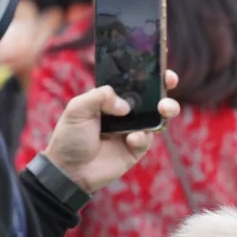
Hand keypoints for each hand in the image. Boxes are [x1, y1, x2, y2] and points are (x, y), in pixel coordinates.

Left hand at [44, 70, 180, 192]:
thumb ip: (100, 96)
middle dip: (165, 86)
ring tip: (163, 108)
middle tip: (168, 82)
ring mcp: (134, 129)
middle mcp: (127, 112)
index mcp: (113, 98)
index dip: (149, 72)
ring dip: (167, 108)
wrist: (68, 170)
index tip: (160, 65)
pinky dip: (143, 137)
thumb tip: (125, 105)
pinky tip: (131, 138)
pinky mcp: (137, 148)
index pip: (135, 81)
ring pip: (159, 116)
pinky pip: (148, 139)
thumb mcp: (78, 108)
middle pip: (154, 95)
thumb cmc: (70, 137)